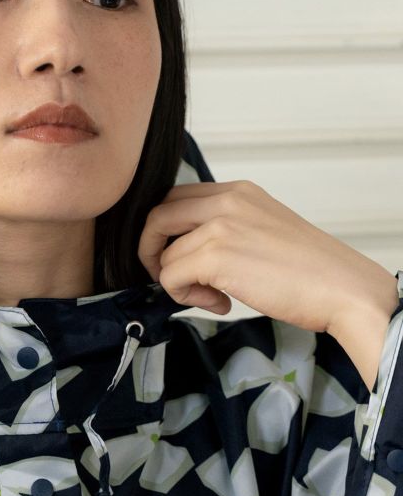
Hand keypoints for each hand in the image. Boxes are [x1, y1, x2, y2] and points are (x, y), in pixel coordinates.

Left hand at [137, 180, 396, 340]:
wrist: (343, 289)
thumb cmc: (309, 270)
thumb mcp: (263, 228)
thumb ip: (226, 227)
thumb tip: (185, 248)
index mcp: (238, 191)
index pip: (176, 198)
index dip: (165, 230)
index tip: (175, 255)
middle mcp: (226, 201)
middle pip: (157, 216)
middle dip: (152, 250)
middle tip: (174, 277)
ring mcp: (219, 226)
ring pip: (162, 254)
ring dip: (178, 282)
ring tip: (213, 296)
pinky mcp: (214, 256)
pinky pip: (170, 277)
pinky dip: (185, 297)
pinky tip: (220, 303)